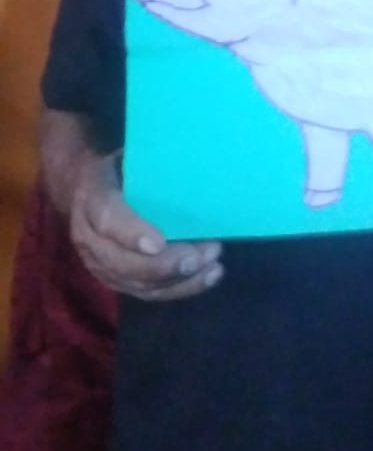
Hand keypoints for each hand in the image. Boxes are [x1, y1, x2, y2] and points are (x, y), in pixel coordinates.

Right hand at [69, 149, 222, 299]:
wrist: (83, 189)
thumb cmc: (119, 170)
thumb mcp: (128, 158)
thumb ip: (151, 168)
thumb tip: (194, 167)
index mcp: (92, 197)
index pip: (107, 218)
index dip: (132, 233)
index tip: (159, 243)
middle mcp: (88, 236)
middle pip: (122, 262)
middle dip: (164, 265)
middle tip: (200, 256)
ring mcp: (98, 263)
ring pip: (136, 283)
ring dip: (178, 279)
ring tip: (212, 267)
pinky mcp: (114, 280)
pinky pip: (146, 293)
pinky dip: (179, 289)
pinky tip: (207, 277)